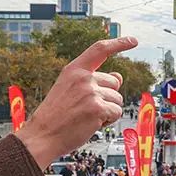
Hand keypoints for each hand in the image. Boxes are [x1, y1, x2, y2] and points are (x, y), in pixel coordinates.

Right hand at [17, 37, 135, 167]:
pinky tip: (91, 124)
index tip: (133, 41)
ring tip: (87, 116)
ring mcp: (91, 92)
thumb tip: (119, 77)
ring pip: (117, 99)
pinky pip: (116, 112)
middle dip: (107, 97)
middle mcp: (83, 78)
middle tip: (87, 108)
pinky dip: (108, 121)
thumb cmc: (56, 115)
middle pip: (114, 83)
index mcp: (73, 70)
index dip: (118, 44)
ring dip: (108, 110)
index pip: (100, 49)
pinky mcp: (98, 108)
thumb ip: (95, 81)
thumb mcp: (71, 90)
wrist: (42, 135)